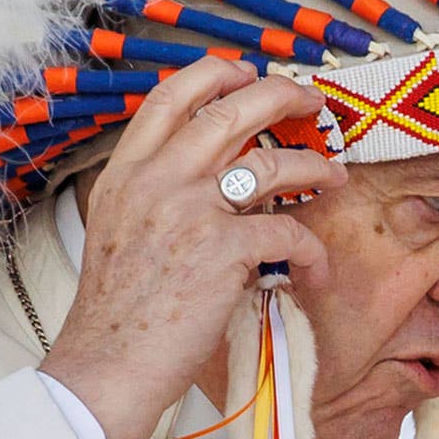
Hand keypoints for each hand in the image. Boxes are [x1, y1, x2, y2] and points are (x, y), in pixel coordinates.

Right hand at [36, 57, 344, 438]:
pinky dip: (311, 250)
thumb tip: (210, 176)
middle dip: (281, 96)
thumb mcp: (116, 228)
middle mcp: (156, 180)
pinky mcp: (223, 252)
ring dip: (312, 164)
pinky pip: (288, 234)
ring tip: (332, 173)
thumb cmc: (116, 311)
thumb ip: (151, 191)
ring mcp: (190, 212)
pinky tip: (313, 267)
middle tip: (310, 102)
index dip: (215, 74)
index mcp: (125, 172)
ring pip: (270, 163)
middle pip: (229, 110)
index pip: (170, 97)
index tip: (246, 74)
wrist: (106, 364)